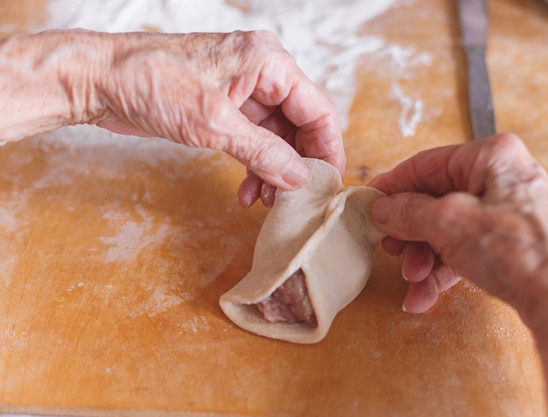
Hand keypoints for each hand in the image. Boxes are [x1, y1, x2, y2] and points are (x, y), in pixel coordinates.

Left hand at [0, 30, 344, 206]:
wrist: (100, 81)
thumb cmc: (150, 83)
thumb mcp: (213, 123)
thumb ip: (263, 152)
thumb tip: (299, 177)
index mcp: (267, 62)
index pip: (316, 108)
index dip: (326, 148)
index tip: (328, 182)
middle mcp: (261, 72)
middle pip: (299, 124)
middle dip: (296, 164)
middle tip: (292, 199)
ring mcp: (242, 90)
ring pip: (276, 136)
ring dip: (273, 170)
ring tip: (266, 201)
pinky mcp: (223, 107)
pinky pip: (253, 140)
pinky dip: (254, 165)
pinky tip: (247, 190)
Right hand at [369, 133, 547, 416]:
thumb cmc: (519, 250)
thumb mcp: (448, 223)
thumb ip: (408, 211)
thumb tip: (382, 207)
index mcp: (491, 157)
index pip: (427, 164)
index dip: (394, 185)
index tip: (369, 203)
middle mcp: (502, 179)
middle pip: (436, 200)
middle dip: (410, 232)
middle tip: (390, 249)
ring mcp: (509, 212)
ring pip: (448, 230)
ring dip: (424, 258)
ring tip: (413, 280)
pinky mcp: (512, 244)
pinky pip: (465, 250)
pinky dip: (443, 271)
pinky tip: (426, 294)